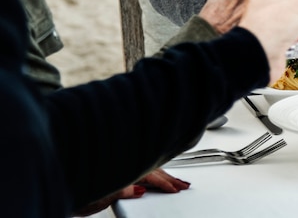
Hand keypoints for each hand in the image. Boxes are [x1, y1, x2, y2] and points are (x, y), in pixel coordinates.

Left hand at [72, 168, 189, 215]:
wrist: (55, 177)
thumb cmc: (71, 188)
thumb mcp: (98, 196)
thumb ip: (122, 191)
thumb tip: (138, 190)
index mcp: (124, 168)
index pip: (151, 176)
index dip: (166, 183)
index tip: (178, 188)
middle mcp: (121, 161)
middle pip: (151, 168)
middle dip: (168, 177)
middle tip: (182, 184)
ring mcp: (118, 161)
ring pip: (145, 164)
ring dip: (160, 172)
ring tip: (172, 178)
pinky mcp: (110, 163)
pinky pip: (138, 164)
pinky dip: (149, 168)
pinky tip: (151, 172)